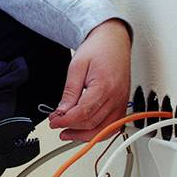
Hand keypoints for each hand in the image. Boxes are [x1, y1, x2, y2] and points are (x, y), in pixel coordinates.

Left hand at [48, 19, 131, 141]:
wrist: (114, 40)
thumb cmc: (98, 49)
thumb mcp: (76, 67)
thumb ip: (70, 92)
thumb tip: (62, 112)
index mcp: (104, 87)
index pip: (83, 113)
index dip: (65, 121)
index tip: (53, 122)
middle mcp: (116, 97)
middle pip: (92, 124)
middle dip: (72, 128)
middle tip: (57, 124)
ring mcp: (121, 102)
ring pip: (104, 130)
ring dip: (85, 135)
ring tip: (68, 133)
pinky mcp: (122, 104)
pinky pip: (113, 126)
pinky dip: (99, 132)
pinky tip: (85, 131)